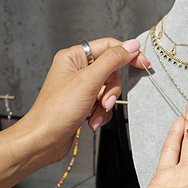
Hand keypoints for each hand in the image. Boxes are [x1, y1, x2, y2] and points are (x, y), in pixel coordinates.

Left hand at [19, 38, 149, 163]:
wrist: (43, 141)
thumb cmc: (56, 111)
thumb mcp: (89, 81)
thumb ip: (113, 60)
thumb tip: (131, 46)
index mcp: (74, 57)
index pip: (109, 47)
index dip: (127, 55)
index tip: (143, 64)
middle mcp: (76, 70)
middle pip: (111, 71)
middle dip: (111, 90)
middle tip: (105, 101)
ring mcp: (80, 88)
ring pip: (108, 90)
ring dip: (105, 105)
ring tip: (94, 114)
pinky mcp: (83, 104)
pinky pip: (103, 104)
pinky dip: (100, 114)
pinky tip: (91, 121)